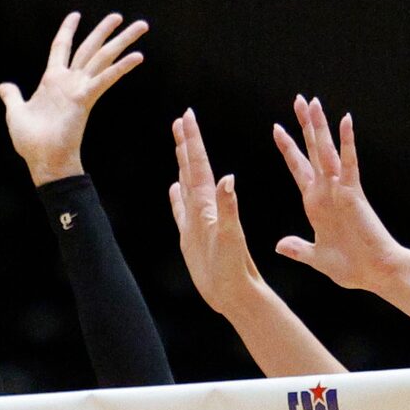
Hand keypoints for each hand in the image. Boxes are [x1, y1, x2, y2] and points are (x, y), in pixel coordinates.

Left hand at [0, 10, 147, 186]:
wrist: (43, 162)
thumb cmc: (31, 143)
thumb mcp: (16, 113)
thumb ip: (13, 97)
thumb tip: (3, 87)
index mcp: (52, 81)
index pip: (61, 48)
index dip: (67, 30)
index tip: (76, 15)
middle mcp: (69, 81)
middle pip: (89, 48)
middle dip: (104, 31)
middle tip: (119, 16)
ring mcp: (79, 89)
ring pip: (103, 57)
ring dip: (122, 41)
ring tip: (141, 26)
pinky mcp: (85, 99)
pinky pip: (105, 79)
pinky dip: (121, 68)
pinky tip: (138, 56)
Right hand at [167, 109, 267, 316]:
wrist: (236, 294)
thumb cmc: (235, 270)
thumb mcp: (232, 238)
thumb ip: (228, 208)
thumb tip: (227, 178)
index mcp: (211, 206)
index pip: (200, 166)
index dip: (193, 140)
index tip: (187, 115)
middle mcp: (204, 209)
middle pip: (193, 169)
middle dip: (187, 143)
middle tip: (181, 118)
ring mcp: (197, 222)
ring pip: (187, 184)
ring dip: (182, 163)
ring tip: (178, 143)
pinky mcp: (192, 237)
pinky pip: (181, 211)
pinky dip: (176, 197)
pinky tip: (173, 187)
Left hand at [271, 95, 409, 292]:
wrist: (376, 273)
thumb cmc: (352, 267)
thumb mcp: (316, 257)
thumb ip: (299, 249)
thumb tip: (279, 245)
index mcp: (316, 204)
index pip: (299, 169)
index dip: (288, 149)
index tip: (277, 128)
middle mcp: (327, 191)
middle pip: (312, 151)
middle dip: (305, 126)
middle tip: (299, 99)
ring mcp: (340, 190)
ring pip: (327, 151)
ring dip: (320, 126)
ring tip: (313, 102)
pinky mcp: (354, 194)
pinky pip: (350, 163)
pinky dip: (348, 142)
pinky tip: (346, 121)